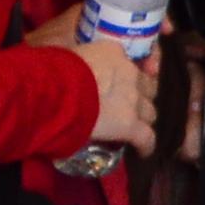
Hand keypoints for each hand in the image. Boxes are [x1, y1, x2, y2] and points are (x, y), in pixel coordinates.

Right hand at [59, 10, 159, 152]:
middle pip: (146, 87)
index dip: (126, 77)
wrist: (56, 93)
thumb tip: (70, 76)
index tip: (118, 86)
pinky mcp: (130, 125)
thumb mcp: (70, 57)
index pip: (128, 64)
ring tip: (133, 130)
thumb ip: (80, 65)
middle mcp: (129, 73)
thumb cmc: (54, 73)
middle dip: (140, 97)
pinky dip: (146, 145)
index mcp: (114, 53)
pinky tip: (142, 151)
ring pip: (149, 111)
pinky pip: (147, 137)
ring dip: (142, 120)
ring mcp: (132, 100)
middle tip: (128, 108)